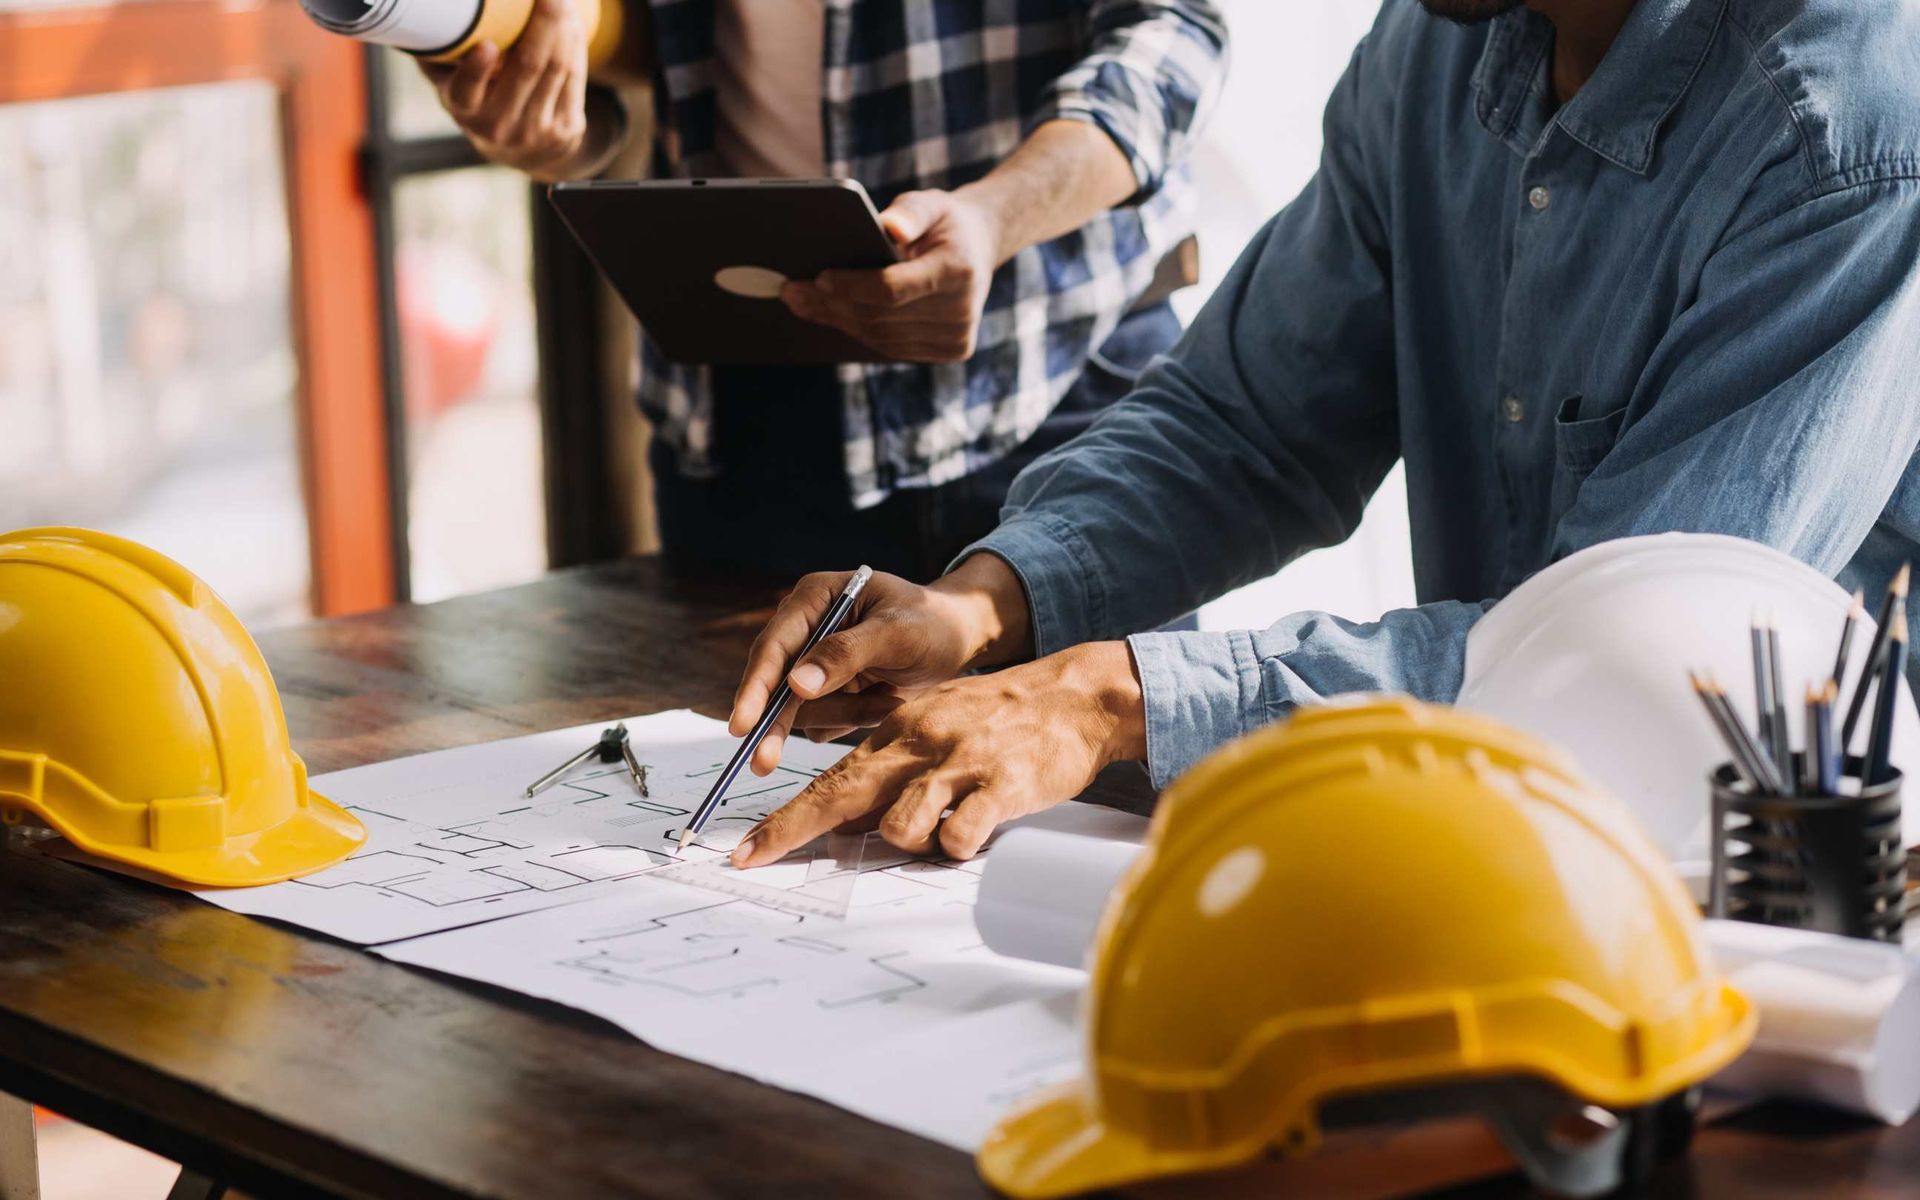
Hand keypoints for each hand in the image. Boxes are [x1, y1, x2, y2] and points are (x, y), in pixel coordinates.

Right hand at [419, 0, 593, 180]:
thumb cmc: (480, 100)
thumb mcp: (451, 83)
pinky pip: (576, 77)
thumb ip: (439, 52)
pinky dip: (576, 44)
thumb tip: (422, 10)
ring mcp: (537, 130)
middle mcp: (501, 125)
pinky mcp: (566, 129)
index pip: (466, 92)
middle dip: (542, 24)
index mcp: (465, 110)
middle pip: (529, 68)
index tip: (485, 46)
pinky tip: (572, 22)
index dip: (476, 70)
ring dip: (564, 27)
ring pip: (557, 69)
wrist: (523, 152)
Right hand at [727, 555, 1031, 776]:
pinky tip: (886, 701)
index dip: (755, 686)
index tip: (743, 724)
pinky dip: (856, 721)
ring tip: (890, 698)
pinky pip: (825, 723)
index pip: (774, 646)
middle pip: (775, 684)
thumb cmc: (932, 623)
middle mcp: (805, 630)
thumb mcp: (897, 632)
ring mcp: (814, 664)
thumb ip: (847, 654)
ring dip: (846, 714)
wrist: (958, 640)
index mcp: (814, 598)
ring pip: (803, 711)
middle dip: (777, 722)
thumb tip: (796, 684)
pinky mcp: (828, 693)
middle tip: (763, 763)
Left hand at [731, 642, 1145, 865]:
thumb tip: (849, 824)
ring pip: (899, 825)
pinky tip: (973, 833)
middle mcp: (919, 744)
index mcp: (898, 733)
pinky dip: (957, 846)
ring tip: (941, 830)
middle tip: (756, 860)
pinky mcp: (1003, 785)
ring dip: (909, 843)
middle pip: (841, 795)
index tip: (746, 851)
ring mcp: (959, 764)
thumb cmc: (999, 721)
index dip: (783, 820)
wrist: (1074, 696)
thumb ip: (892, 773)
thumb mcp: (935, 730)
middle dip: (792, 831)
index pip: (827, 780)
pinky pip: (960, 836)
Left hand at [780, 188, 1001, 362]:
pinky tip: (833, 315)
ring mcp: (958, 337)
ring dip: (839, 321)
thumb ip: (909, 212)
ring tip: (803, 303)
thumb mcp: (931, 202)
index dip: (850, 286)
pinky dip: (860, 332)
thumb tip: (888, 227)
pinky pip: (892, 347)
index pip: (890, 289)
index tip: (818, 278)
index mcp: (957, 271)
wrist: (979, 249)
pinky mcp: (951, 351)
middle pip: (879, 318)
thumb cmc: (944, 222)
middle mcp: (961, 311)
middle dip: (831, 305)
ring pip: (881, 338)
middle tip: (791, 292)